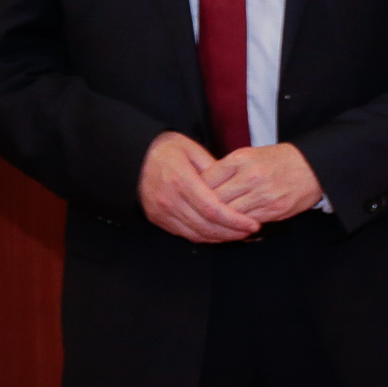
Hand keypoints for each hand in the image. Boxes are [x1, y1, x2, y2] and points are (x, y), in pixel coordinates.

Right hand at [138, 131, 258, 242]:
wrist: (134, 157)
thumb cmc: (166, 150)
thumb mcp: (192, 149)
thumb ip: (215, 169)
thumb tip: (236, 186)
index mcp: (180, 181)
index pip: (213, 209)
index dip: (235, 220)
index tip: (252, 223)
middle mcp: (169, 200)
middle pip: (207, 225)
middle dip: (232, 232)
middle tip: (250, 230)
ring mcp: (161, 212)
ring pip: (197, 234)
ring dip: (221, 237)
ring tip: (240, 233)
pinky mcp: (158, 219)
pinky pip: (185, 234)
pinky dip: (205, 237)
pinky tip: (220, 233)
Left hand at [204, 142, 323, 223]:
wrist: (313, 166)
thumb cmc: (279, 160)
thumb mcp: (249, 155)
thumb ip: (227, 169)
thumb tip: (204, 186)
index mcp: (240, 159)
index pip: (206, 180)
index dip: (195, 191)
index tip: (191, 197)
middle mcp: (251, 176)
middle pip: (215, 200)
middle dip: (204, 209)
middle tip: (195, 215)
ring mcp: (263, 195)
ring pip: (230, 214)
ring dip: (220, 222)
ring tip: (211, 224)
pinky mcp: (275, 210)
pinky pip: (248, 223)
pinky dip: (237, 226)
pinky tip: (231, 226)